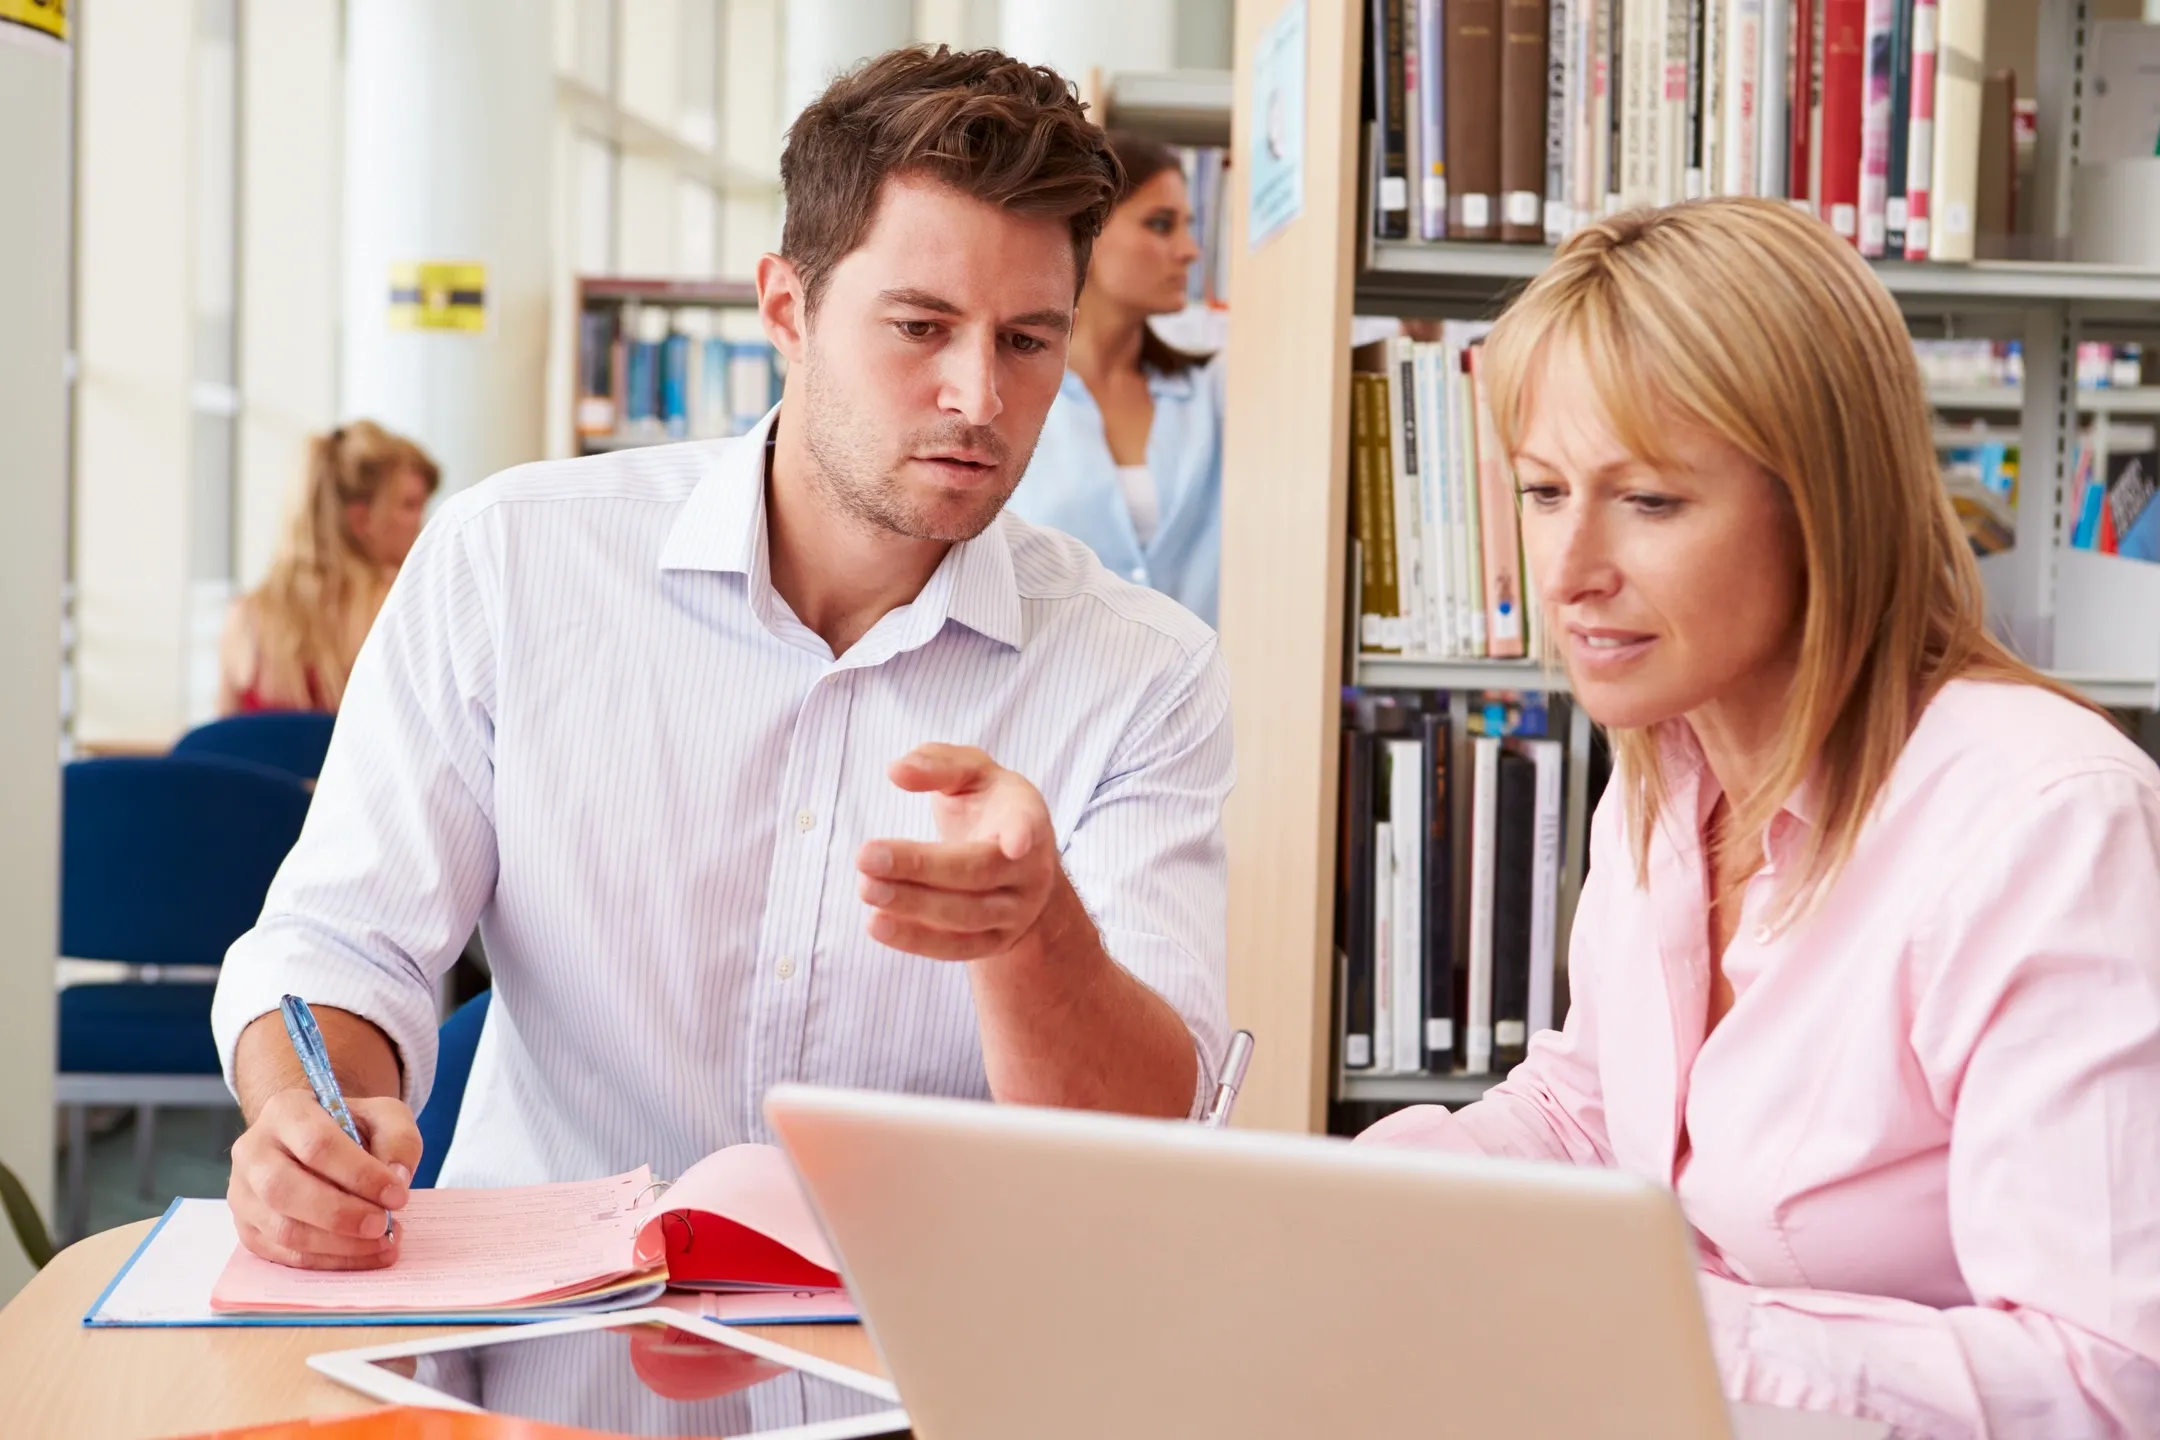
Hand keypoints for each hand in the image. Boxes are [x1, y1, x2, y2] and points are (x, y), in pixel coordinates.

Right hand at [228, 1088, 419, 1269]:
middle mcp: (253, 1151)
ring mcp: (243, 1193)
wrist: (316, 1142)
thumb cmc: (350, 1126)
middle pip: (286, 1190)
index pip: (316, 1144)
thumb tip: (397, 1179)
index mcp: (285, 1111)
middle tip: (384, 1225)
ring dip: (338, 1245)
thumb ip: (398, 1139)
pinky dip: (327, 1261)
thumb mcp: (384, 1116)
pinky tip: (363, 1255)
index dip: (359, 1174)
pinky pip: (283, 1254)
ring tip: (382, 1243)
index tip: (398, 1195)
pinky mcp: (247, 1229)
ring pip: (283, 1229)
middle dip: (341, 1214)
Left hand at [858, 744, 1060, 960]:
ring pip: (965, 916)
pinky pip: (956, 949)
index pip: (1026, 825)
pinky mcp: (996, 942)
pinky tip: (877, 924)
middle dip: (921, 867)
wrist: (1019, 861)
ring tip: (866, 888)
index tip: (1015, 842)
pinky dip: (915, 939)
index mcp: (1026, 816)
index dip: (1021, 834)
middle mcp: (1030, 869)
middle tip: (866, 857)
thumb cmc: (989, 805)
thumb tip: (897, 771)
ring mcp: (1016, 911)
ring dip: (911, 905)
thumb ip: (938, 764)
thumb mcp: (972, 772)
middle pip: (978, 872)